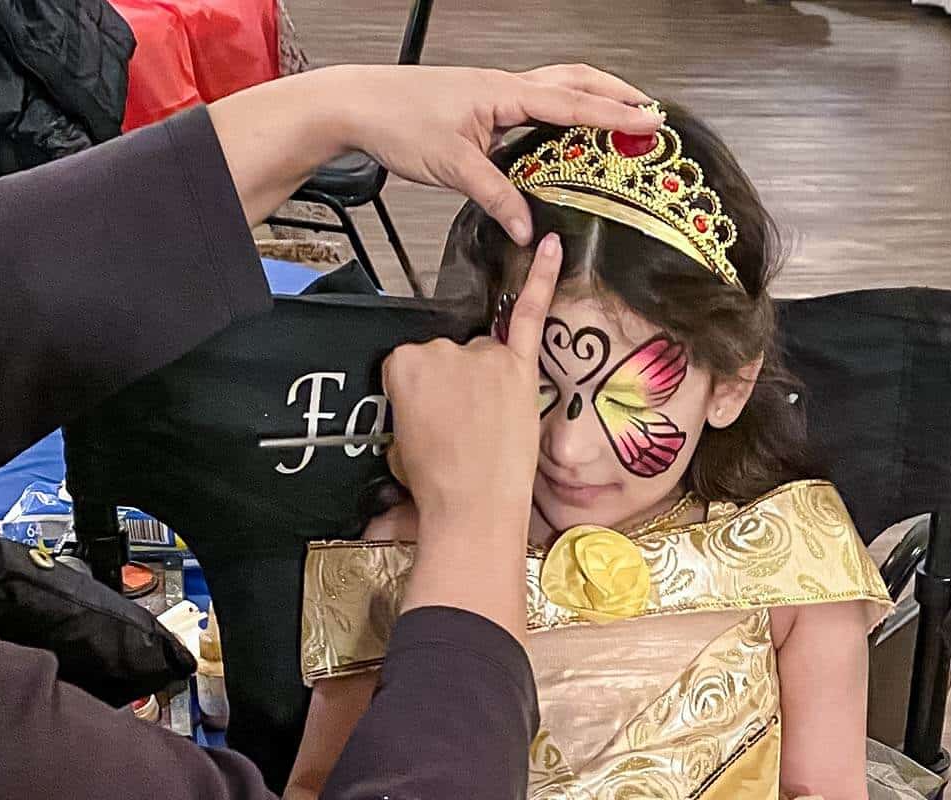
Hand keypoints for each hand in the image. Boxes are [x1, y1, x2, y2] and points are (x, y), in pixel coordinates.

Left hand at [333, 64, 659, 244]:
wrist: (357, 105)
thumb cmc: (398, 121)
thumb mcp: (453, 168)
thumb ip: (495, 197)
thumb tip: (527, 226)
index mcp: (505, 94)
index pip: (573, 105)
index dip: (615, 116)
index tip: (651, 123)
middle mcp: (504, 87)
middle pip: (575, 81)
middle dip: (615, 93)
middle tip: (647, 111)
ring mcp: (492, 93)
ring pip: (554, 87)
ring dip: (589, 98)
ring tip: (615, 117)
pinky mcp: (479, 105)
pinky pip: (531, 103)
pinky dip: (557, 112)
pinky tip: (558, 133)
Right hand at [382, 233, 561, 638]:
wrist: (472, 512)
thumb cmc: (436, 483)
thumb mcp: (398, 440)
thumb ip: (414, 402)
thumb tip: (435, 400)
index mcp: (403, 363)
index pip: (412, 363)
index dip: (423, 397)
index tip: (429, 423)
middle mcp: (442, 350)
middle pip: (449, 358)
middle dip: (454, 391)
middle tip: (459, 434)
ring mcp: (484, 357)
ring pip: (483, 355)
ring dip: (485, 385)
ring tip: (487, 431)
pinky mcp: (520, 367)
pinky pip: (531, 312)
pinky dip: (543, 277)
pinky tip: (551, 245)